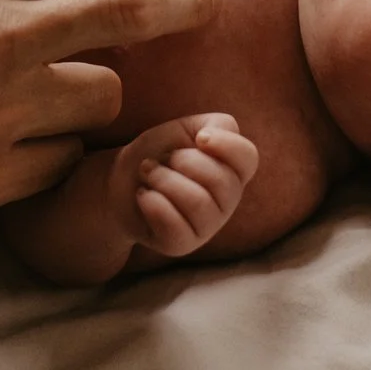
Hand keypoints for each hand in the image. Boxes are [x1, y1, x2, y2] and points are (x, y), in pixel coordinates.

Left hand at [108, 113, 259, 257]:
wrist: (122, 179)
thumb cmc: (159, 152)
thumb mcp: (187, 128)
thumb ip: (215, 125)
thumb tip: (209, 139)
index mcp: (233, 169)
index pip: (248, 158)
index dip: (226, 144)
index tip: (199, 138)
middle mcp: (228, 200)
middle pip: (220, 180)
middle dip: (181, 160)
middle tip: (162, 160)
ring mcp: (208, 226)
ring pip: (197, 201)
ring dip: (162, 179)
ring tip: (148, 175)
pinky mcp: (183, 244)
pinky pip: (174, 224)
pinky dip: (152, 202)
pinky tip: (144, 195)